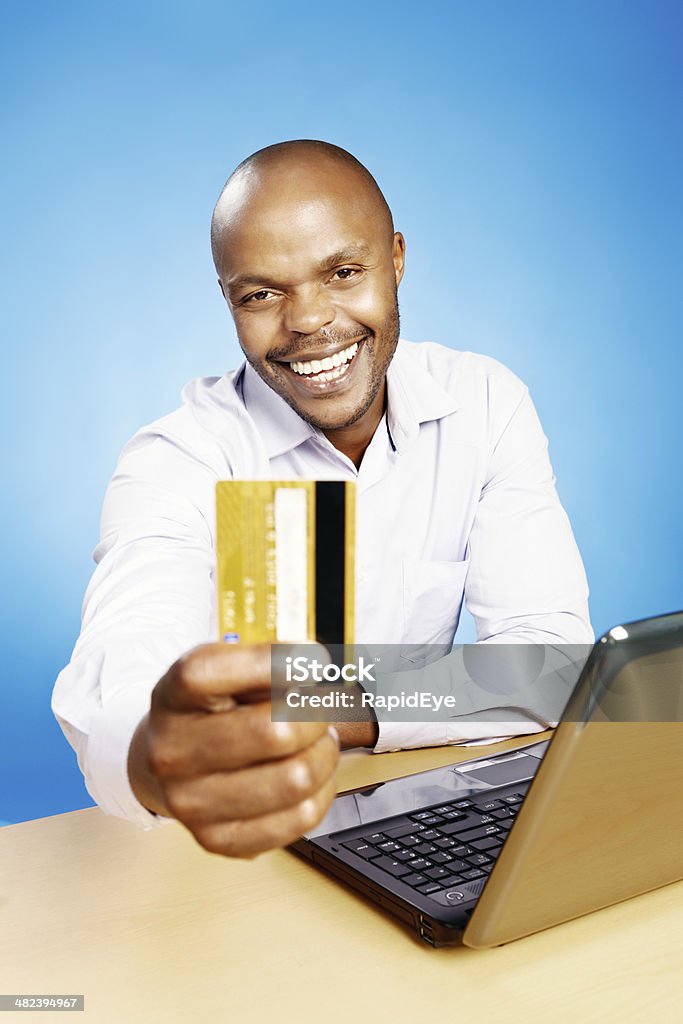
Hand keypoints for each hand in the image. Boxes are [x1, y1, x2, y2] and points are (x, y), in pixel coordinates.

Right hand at [127, 642, 338, 857]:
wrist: (166, 761)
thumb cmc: (208, 710)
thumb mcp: (224, 670)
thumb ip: (266, 662)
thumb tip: (313, 664)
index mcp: (172, 696)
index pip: (210, 673)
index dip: (274, 663)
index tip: (315, 659)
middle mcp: (172, 752)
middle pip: (275, 732)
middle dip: (317, 714)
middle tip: (321, 707)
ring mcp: (192, 803)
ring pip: (297, 779)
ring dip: (325, 754)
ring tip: (318, 741)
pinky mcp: (217, 839)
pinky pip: (301, 818)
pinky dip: (322, 791)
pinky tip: (310, 774)